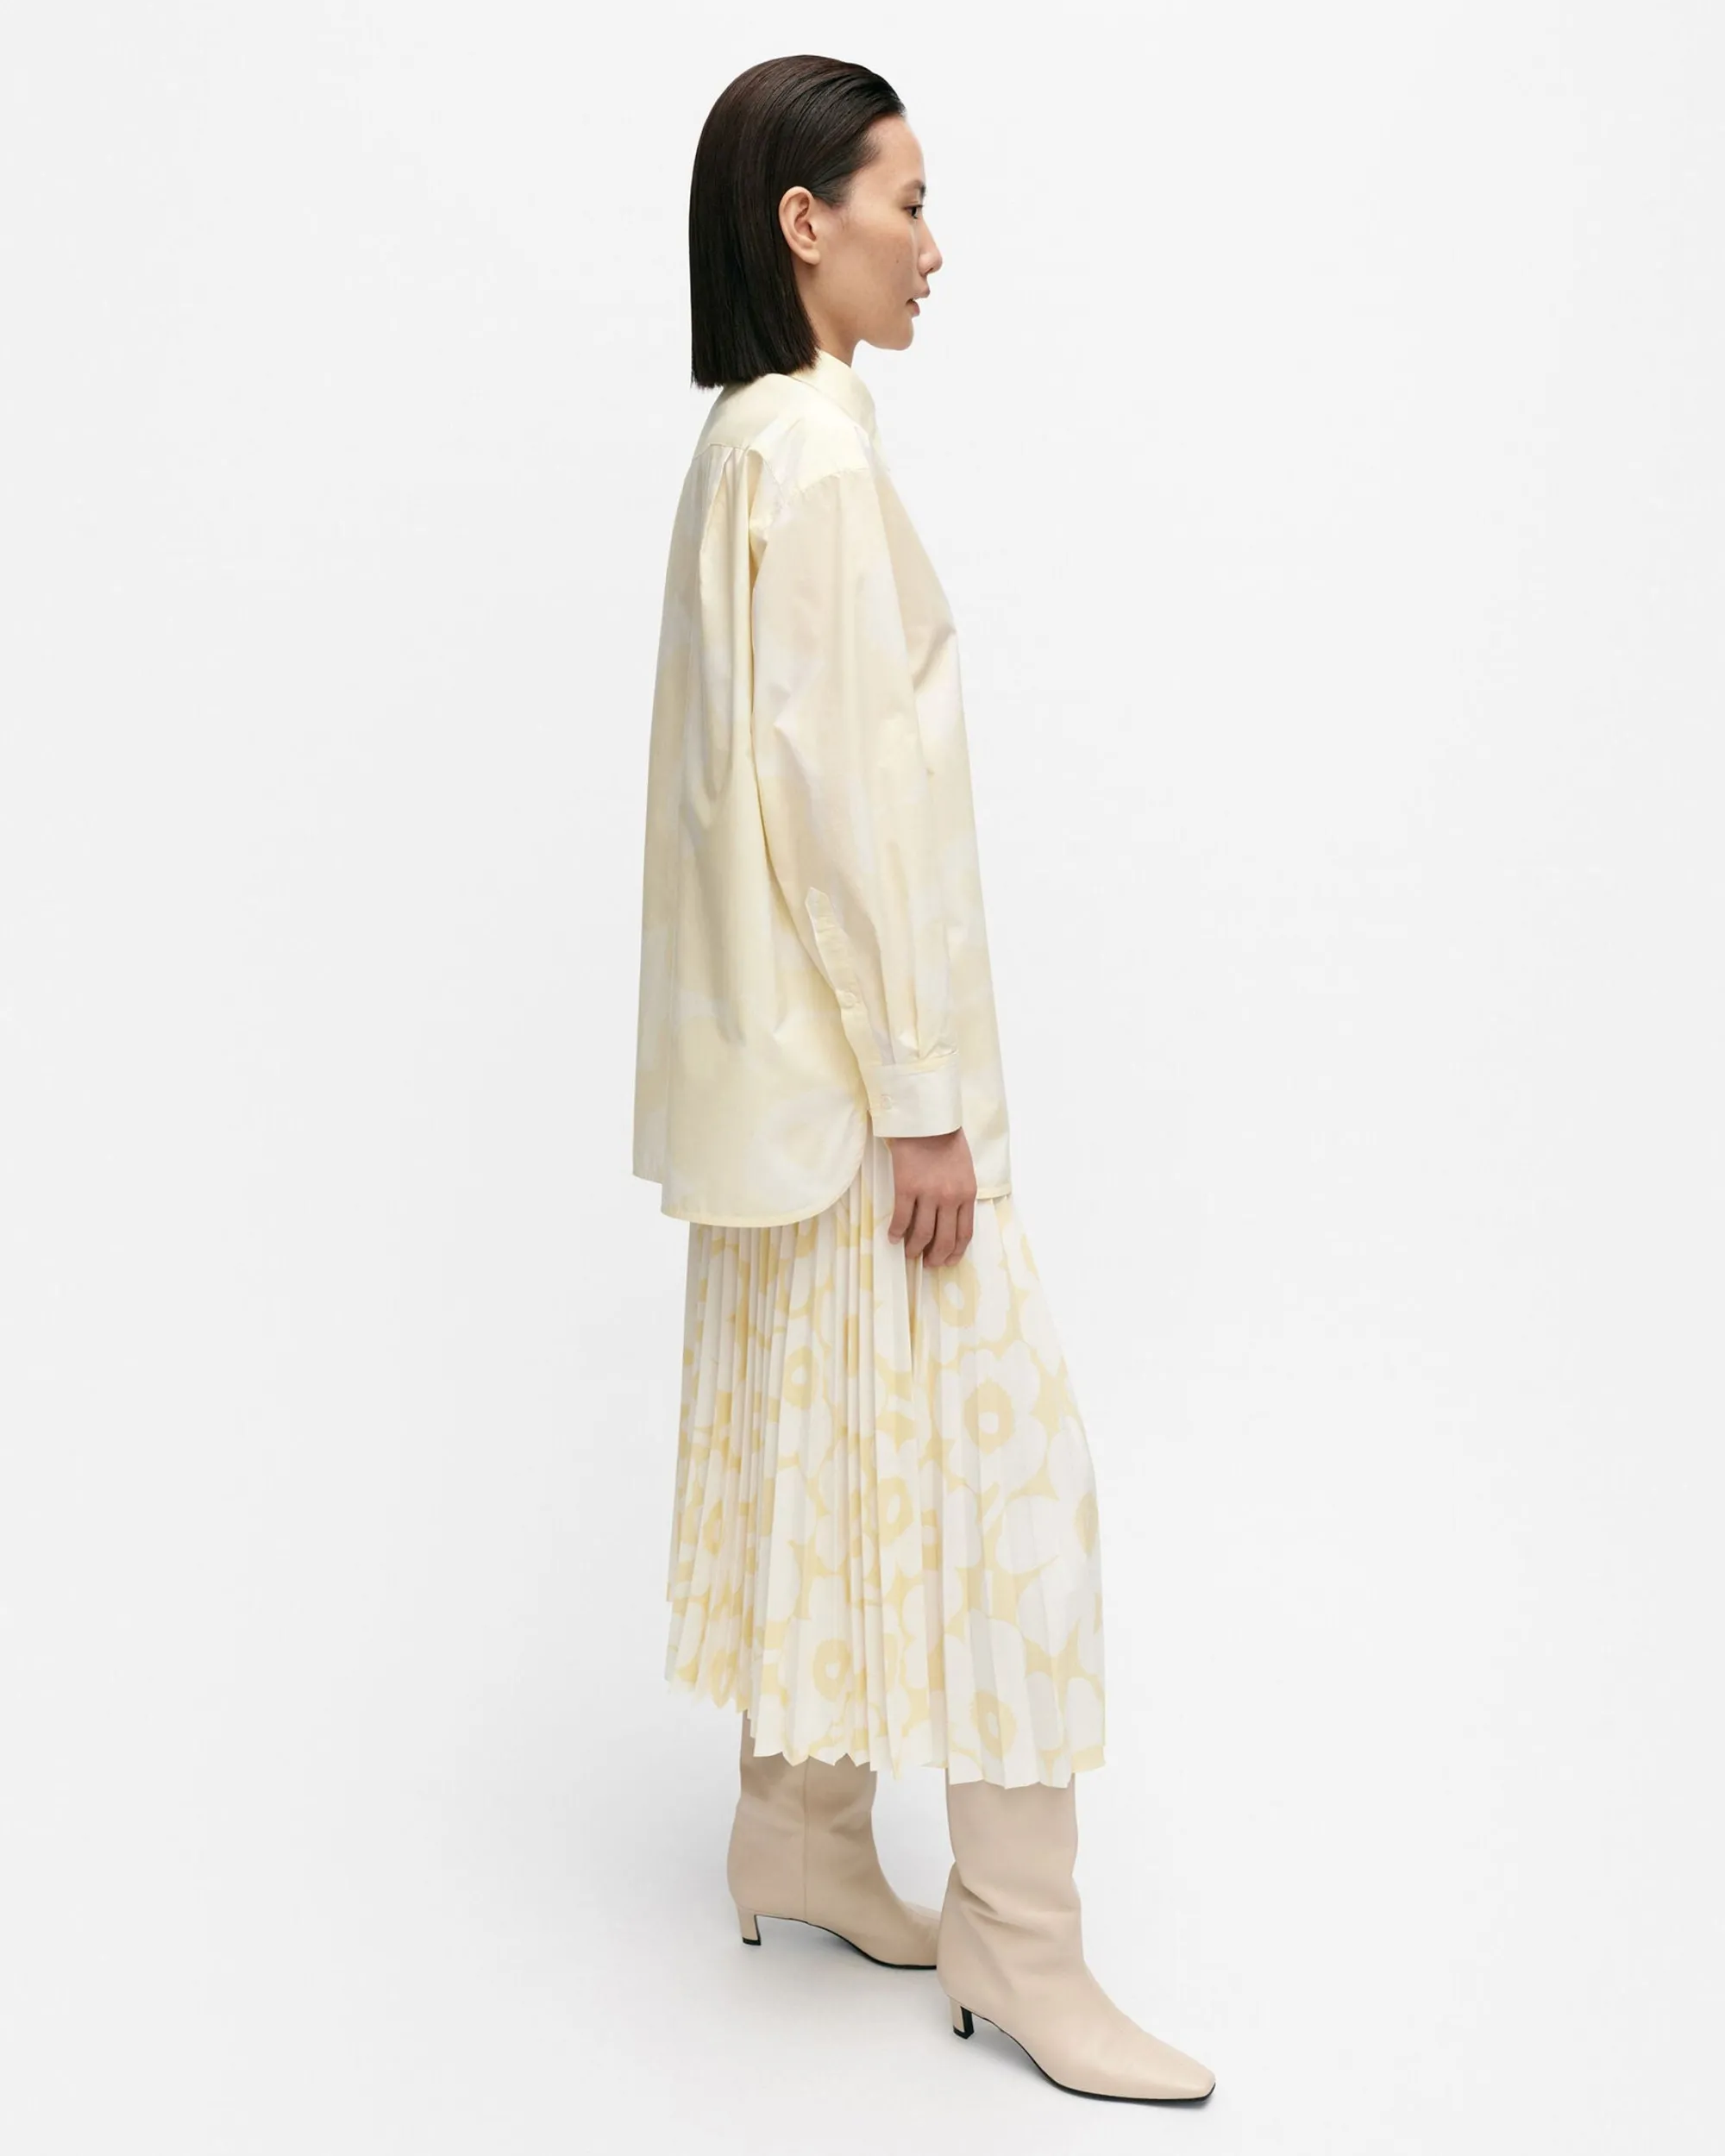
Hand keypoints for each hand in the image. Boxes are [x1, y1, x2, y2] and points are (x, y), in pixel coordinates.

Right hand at [886, 1127, 975, 1266]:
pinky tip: (892, 1237)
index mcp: (967, 1194)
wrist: (926, 1121)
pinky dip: (896, 1232)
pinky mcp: (906, 1188)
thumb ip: (961, 1194)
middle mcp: (950, 1198)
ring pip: (922, 1234)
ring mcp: (928, 1194)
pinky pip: (901, 1218)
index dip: (955, 1253)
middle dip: (936, 1256)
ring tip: (909, 1253)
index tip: (947, 1261)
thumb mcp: (965, 1170)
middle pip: (944, 1239)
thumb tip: (951, 1219)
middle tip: (927, 1263)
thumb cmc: (946, 1142)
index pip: (964, 1234)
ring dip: (914, 1248)